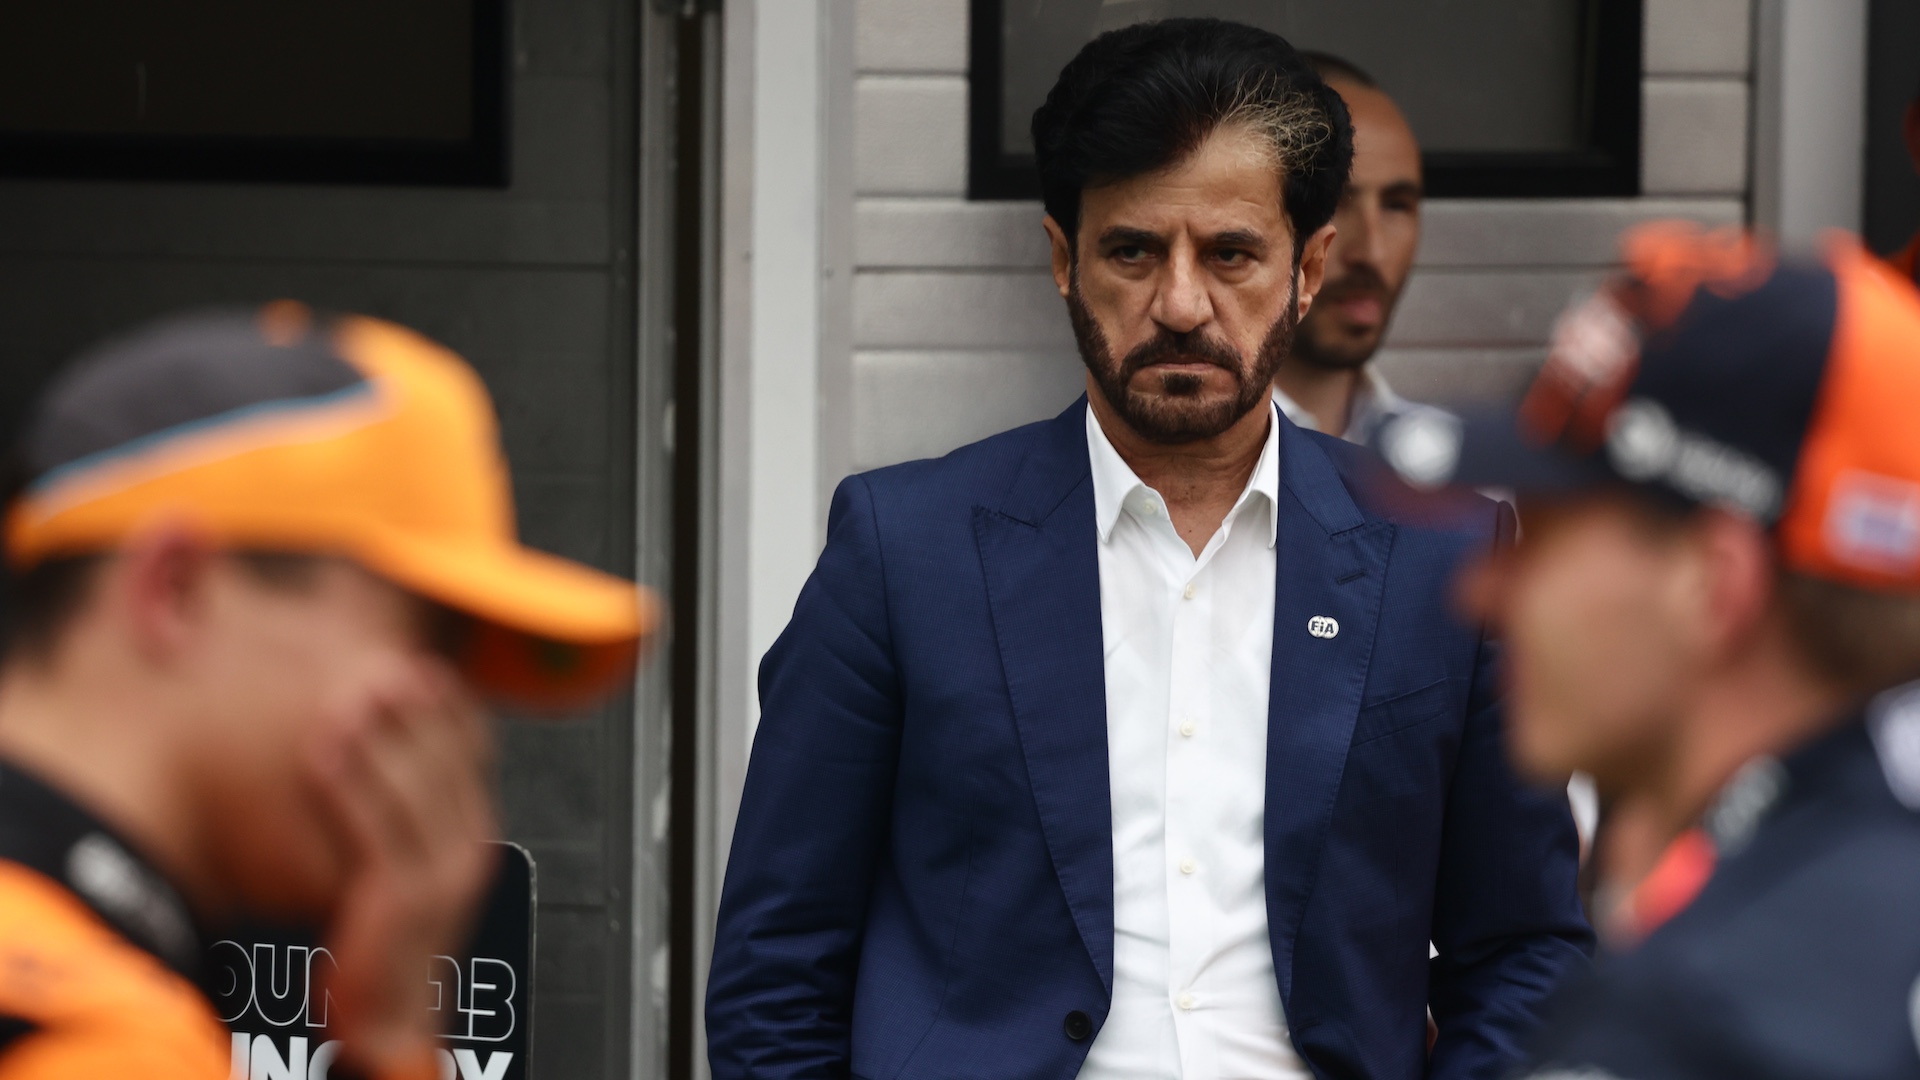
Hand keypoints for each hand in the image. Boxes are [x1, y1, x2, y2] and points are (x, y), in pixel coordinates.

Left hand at [305, 658, 499, 1074]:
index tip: (419, 664)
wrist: (387, 1023)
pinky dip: (350, 780)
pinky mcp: (406, 896)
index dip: (448, 706)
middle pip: (448, 759)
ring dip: (381, 733)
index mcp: (473, 836)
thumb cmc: (381, 948)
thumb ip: (401, 819)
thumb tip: (380, 756)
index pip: (474, 752)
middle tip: (384, 657)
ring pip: (416, 785)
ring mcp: (442, 873)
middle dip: (416, 706)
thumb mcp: (402, 871)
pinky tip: (322, 749)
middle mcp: (468, 849)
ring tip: (349, 689)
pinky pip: (376, 823)